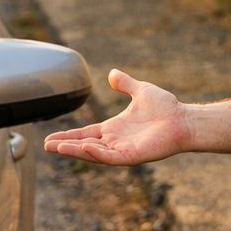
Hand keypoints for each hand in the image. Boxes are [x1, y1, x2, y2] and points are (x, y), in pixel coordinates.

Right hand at [42, 69, 190, 164]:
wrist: (183, 119)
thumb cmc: (166, 108)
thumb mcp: (140, 91)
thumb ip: (125, 84)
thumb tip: (112, 74)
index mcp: (114, 128)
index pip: (85, 134)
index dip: (68, 136)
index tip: (50, 138)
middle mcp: (115, 141)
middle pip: (84, 145)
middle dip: (65, 146)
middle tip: (46, 146)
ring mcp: (123, 150)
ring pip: (93, 153)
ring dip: (75, 151)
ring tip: (56, 148)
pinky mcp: (132, 156)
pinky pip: (111, 157)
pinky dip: (97, 154)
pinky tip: (85, 147)